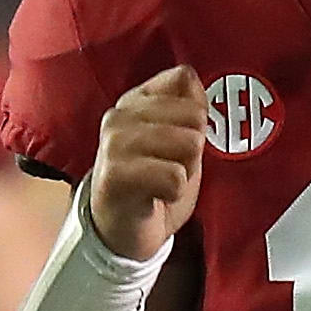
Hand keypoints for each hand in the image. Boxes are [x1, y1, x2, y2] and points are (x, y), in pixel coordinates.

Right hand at [85, 65, 205, 263]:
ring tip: (163, 183)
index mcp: (134, 100)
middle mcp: (120, 115)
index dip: (196, 118)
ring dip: (185, 173)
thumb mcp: (178, 139)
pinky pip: (175, 177)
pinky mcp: (116, 174)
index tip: (177, 143)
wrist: (121, 232)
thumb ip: (188, 106)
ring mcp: (114, 143)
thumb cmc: (152, 185)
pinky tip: (156, 198)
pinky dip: (175, 194)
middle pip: (195, 116)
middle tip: (171, 169)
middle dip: (194, 151)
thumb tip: (192, 78)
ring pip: (189, 145)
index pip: (184, 80)